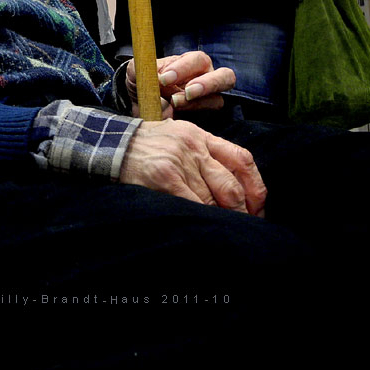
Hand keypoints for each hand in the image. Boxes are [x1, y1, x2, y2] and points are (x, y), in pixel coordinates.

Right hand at [120, 118, 266, 215]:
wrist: (111, 144)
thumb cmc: (147, 147)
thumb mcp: (179, 138)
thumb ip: (205, 155)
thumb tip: (233, 190)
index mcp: (201, 136)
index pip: (242, 160)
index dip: (256, 188)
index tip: (258, 208)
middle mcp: (194, 147)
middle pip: (231, 186)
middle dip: (241, 212)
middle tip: (243, 228)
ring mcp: (180, 163)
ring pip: (212, 200)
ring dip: (220, 220)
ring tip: (224, 233)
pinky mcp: (166, 178)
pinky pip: (193, 205)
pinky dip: (202, 220)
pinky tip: (204, 229)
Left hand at [125, 51, 234, 118]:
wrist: (139, 104)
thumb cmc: (143, 82)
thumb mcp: (137, 72)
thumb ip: (142, 70)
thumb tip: (157, 84)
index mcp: (191, 62)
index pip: (197, 60)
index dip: (183, 68)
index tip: (164, 78)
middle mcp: (205, 78)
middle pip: (225, 77)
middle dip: (207, 84)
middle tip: (188, 92)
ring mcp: (207, 100)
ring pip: (217, 100)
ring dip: (197, 103)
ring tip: (175, 104)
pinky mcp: (204, 118)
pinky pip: (207, 119)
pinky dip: (192, 118)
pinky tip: (175, 116)